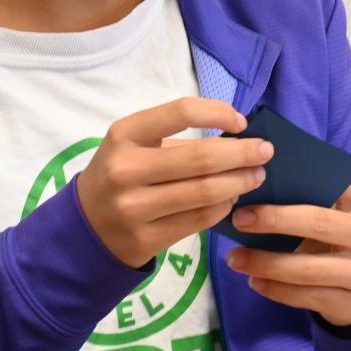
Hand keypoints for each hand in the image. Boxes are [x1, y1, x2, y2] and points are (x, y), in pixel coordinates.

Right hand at [75, 98, 272, 268]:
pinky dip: (223, 207)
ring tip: (256, 176)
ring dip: (239, 182)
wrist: (85, 227)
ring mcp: (135, 208)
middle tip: (265, 152)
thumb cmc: (119, 175)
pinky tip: (232, 199)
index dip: (218, 113)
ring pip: (204, 192)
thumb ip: (176, 139)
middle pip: (201, 159)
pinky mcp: (147, 238)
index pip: (180, 112)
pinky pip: (199, 219)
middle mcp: (127, 170)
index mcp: (124, 135)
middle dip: (242, 153)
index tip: (241, 121)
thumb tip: (237, 136)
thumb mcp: (132, 146)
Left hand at [225, 174, 350, 330]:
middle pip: (318, 223)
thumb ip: (312, 193)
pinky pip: (307, 297)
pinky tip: (255, 281)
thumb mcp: (339, 209)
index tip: (256, 182)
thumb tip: (257, 185)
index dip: (294, 180)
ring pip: (308, 268)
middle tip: (239, 220)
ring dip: (266, 263)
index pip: (333, 181)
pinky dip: (276, 289)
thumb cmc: (343, 234)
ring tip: (236, 258)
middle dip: (274, 221)